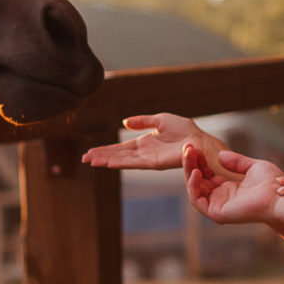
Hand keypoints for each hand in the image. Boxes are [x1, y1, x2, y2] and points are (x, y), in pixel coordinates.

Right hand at [82, 112, 227, 173]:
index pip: (121, 147)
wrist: (199, 140)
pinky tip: (107, 162)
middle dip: (101, 156)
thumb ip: (142, 121)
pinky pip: (132, 163)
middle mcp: (143, 153)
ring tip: (90, 161)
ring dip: (105, 160)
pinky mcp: (153, 163)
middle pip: (118, 155)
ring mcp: (147, 159)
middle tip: (84, 158)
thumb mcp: (160, 120)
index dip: (106, 149)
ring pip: (122, 160)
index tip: (91, 151)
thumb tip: (125, 123)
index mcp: (145, 143)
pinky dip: (119, 162)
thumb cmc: (185, 131)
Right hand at [186, 149, 283, 224]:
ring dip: (189, 171)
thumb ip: (236, 161)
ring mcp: (218, 207)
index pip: (207, 175)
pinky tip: (196, 171)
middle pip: (198, 181)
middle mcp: (221, 199)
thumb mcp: (253, 167)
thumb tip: (219, 155)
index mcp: (228, 190)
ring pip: (194, 189)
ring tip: (189, 154)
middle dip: (191, 163)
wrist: (279, 196)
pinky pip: (197, 200)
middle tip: (187, 147)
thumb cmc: (272, 184)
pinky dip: (193, 186)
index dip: (199, 161)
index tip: (195, 147)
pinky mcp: (217, 214)